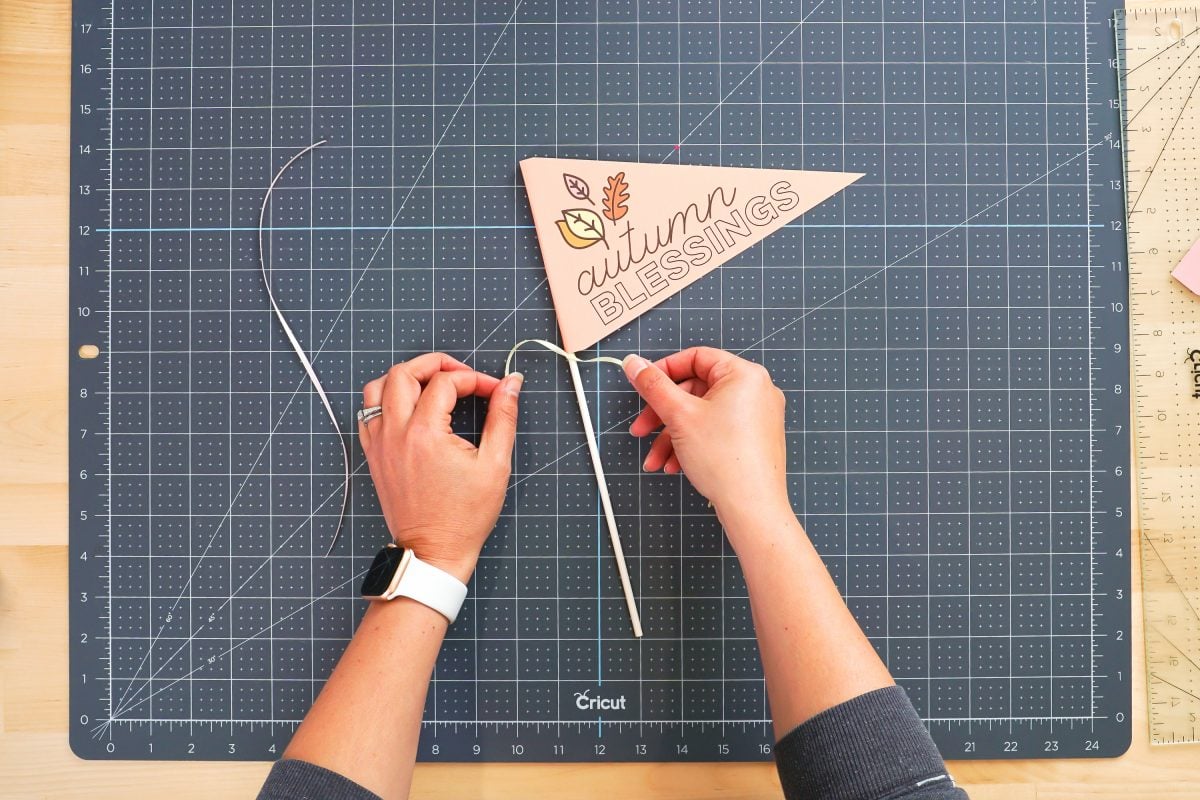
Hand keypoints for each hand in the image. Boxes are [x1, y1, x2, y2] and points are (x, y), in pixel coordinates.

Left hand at [359, 353, 522, 581]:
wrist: (434, 551)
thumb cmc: (465, 516)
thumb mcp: (495, 465)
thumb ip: (503, 418)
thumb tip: (510, 384)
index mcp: (426, 434)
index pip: (446, 382)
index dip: (474, 379)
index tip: (492, 391)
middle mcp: (396, 433)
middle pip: (404, 372)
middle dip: (435, 364)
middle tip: (460, 375)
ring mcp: (380, 444)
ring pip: (378, 387)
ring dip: (405, 378)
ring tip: (432, 386)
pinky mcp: (374, 455)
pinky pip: (368, 413)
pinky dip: (386, 400)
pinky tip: (410, 409)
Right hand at [623, 347, 789, 539]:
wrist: (751, 508)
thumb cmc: (725, 460)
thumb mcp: (679, 416)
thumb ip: (653, 386)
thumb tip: (634, 363)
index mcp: (744, 375)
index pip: (696, 358)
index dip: (664, 370)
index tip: (643, 385)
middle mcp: (756, 391)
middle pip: (696, 390)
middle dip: (663, 414)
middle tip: (641, 429)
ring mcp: (757, 417)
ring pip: (702, 416)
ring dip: (672, 436)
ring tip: (654, 459)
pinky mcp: (753, 440)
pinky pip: (716, 431)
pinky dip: (691, 445)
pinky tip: (674, 466)